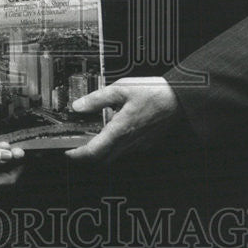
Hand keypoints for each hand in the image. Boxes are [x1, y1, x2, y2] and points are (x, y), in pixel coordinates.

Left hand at [65, 76, 181, 163]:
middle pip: (102, 159)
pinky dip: (117, 145)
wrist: (179, 99)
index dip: (78, 155)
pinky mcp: (147, 143)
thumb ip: (98, 99)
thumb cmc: (153, 92)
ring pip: (115, 156)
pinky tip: (116, 131)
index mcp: (120, 129)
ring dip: (102, 151)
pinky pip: (127, 150)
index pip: (94, 152)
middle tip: (77, 146)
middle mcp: (129, 142)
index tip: (68, 152)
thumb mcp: (121, 88)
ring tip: (95, 136)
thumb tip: (79, 106)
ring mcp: (139, 144)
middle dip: (87, 156)